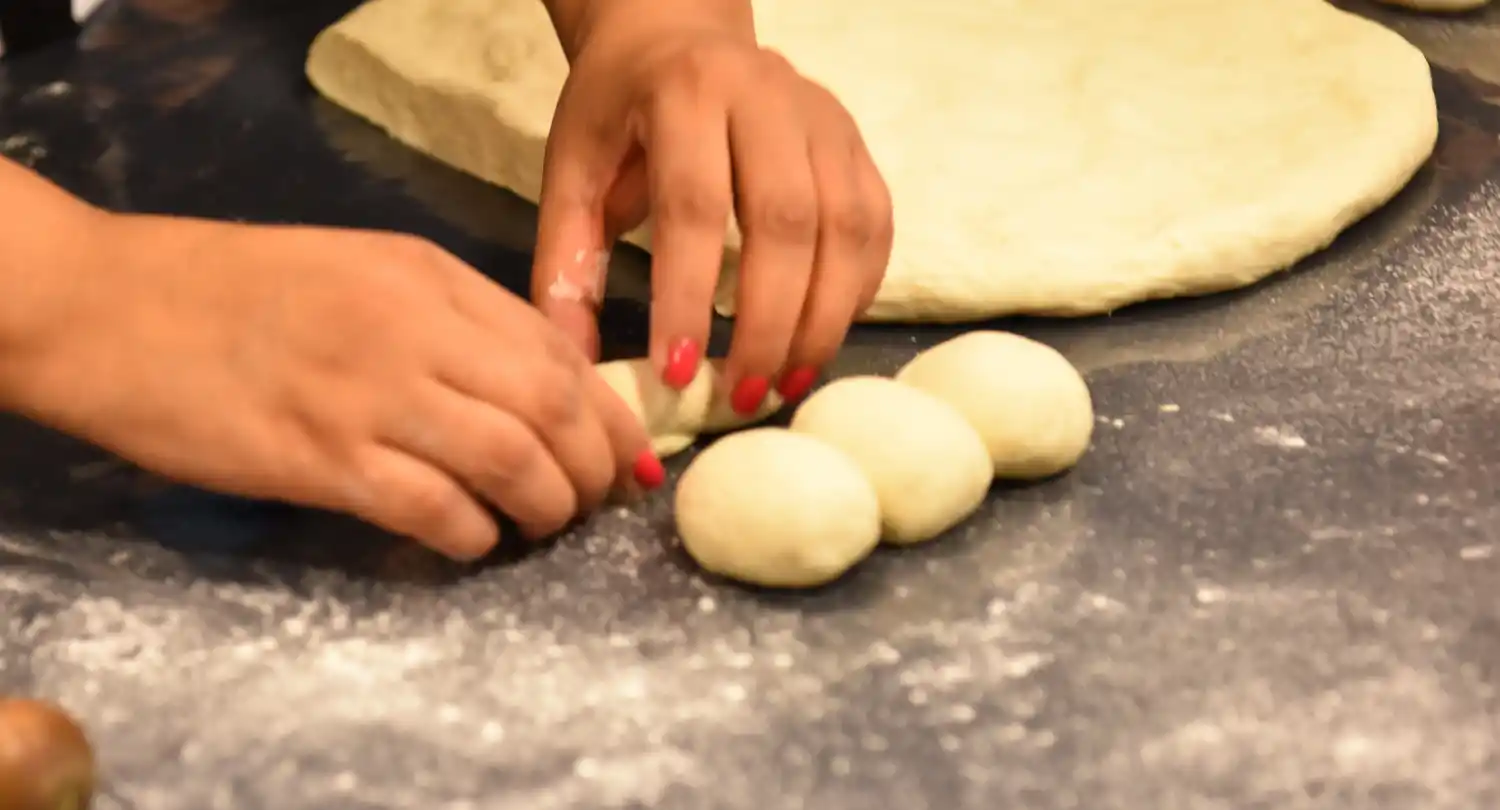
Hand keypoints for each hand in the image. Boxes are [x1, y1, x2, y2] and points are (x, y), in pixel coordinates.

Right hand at [0, 213, 661, 559]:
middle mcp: (414, 327)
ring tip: (546, 525)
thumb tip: (542, 389)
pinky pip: (433, 508)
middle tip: (598, 503)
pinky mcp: (321, 457)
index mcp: (430, 277)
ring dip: (548, 505)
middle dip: (596, 465)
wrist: (118, 308)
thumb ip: (453, 321)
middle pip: (552, 404)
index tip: (632, 457)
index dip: (611, 414)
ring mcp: (369, 393)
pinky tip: (473, 541)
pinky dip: (473, 534)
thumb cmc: (241, 291)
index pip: (558, 349)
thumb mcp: (365, 273)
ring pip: (510, 458)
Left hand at [531, 3, 892, 414]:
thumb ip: (568, 263)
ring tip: (787, 383)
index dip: (688, 297)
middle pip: (787, 220)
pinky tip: (821, 337)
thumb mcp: (572, 172)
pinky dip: (855, 291)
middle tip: (744, 395)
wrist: (676, 32)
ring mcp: (824, 118)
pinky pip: (876, 225)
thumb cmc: (619, 112)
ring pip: (846, 227)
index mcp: (685, 94)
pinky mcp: (856, 143)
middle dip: (770, 322)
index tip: (677, 374)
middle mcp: (768, 95)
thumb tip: (576, 366)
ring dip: (822, 319)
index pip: (695, 206)